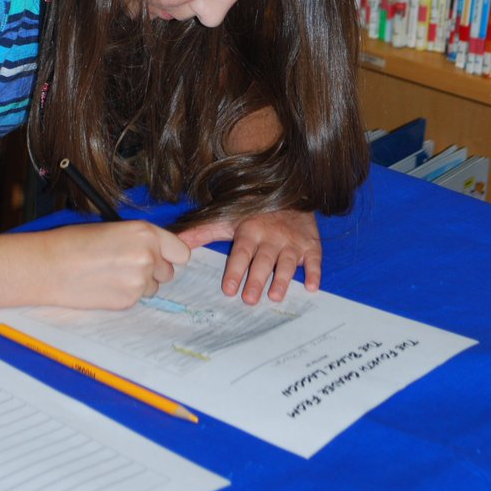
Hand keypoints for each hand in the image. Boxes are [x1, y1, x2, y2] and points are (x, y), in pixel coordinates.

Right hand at [41, 220, 190, 310]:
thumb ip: (142, 240)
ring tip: (111, 275)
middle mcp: (148, 257)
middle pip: (168, 272)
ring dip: (139, 284)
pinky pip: (137, 300)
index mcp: (146, 233)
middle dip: (153, 270)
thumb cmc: (76, 242)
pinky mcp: (127, 302)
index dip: (170, 255)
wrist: (50, 266)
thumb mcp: (115, 229)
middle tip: (127, 265)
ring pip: (153, 288)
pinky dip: (125, 295)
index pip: (180, 251)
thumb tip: (161, 251)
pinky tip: (104, 286)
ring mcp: (139, 281)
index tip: (163, 257)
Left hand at [178, 209, 320, 305]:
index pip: (241, 252)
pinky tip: (312, 287)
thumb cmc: (253, 212)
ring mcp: (292, 240)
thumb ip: (203, 233)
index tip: (228, 288)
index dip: (235, 270)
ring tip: (276, 296)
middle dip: (256, 279)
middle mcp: (271, 236)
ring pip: (288, 261)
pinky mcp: (311, 243)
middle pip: (263, 260)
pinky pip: (314, 258)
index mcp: (250, 230)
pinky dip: (314, 272)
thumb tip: (175, 242)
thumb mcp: (228, 219)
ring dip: (283, 279)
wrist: (289, 190)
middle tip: (250, 299)